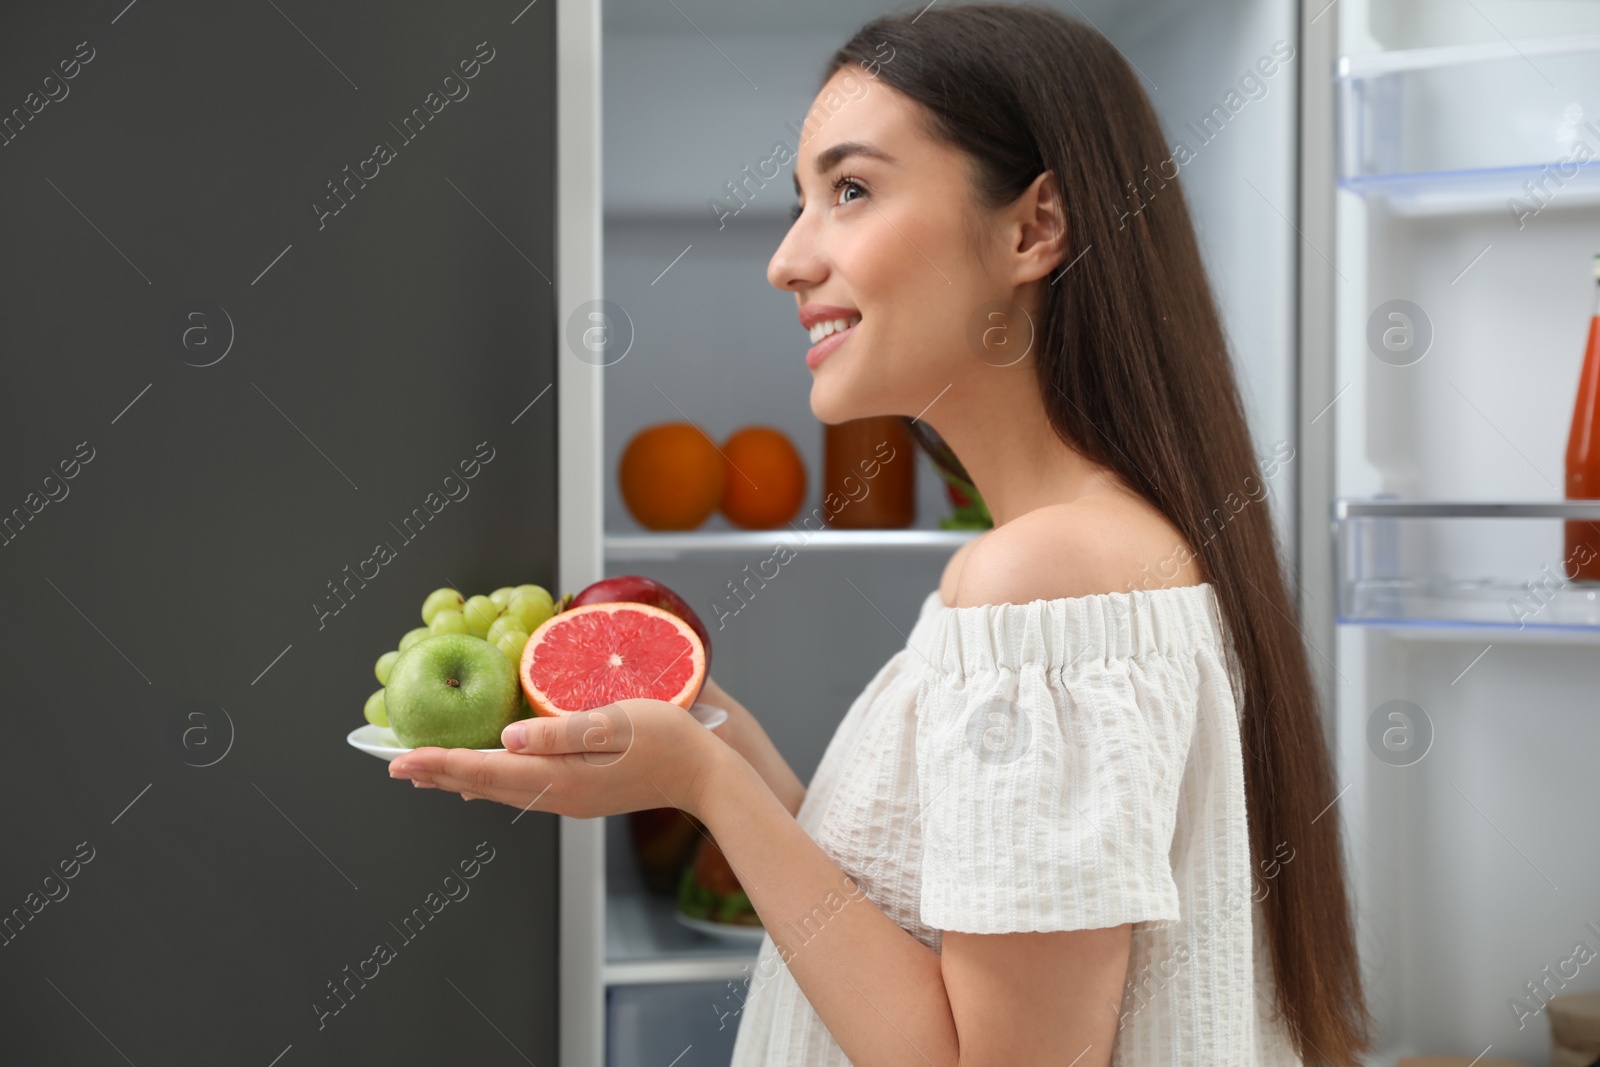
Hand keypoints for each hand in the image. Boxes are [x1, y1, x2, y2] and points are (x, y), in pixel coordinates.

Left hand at [388, 698, 728, 820]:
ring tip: (429, 771)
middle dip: (440, 772)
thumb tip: (507, 738)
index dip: (440, 762)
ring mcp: (571, 799)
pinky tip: (487, 778)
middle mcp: (558, 795)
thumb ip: (559, 732)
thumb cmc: (669, 739)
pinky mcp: (583, 794)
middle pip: (485, 785)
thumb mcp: (615, 723)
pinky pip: (523, 790)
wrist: (707, 776)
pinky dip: (493, 781)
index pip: (485, 771)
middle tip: (395, 765)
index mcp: (559, 777)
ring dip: (462, 778)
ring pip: (502, 790)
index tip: (399, 759)